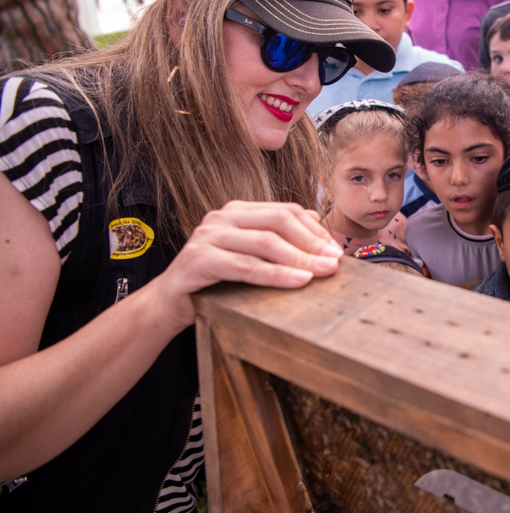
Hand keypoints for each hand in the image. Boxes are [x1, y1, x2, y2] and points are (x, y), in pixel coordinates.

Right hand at [151, 201, 341, 331]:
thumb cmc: (216, 281)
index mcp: (238, 211)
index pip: (286, 211)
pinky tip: (298, 281)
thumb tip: (319, 226)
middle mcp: (222, 216)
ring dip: (299, 258)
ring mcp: (208, 235)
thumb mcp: (251, 257)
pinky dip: (275, 274)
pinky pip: (245, 266)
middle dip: (311, 243)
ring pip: (265, 242)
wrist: (170, 302)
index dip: (315, 230)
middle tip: (335, 262)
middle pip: (278, 221)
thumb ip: (278, 240)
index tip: (336, 251)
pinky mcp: (199, 259)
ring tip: (323, 272)